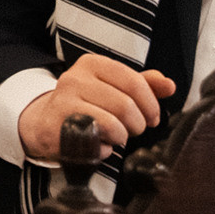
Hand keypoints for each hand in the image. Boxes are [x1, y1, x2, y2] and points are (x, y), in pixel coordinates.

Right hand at [17, 54, 176, 160]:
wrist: (45, 122)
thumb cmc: (86, 104)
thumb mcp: (113, 87)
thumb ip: (143, 84)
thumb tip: (169, 85)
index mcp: (92, 64)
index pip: (134, 82)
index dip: (150, 104)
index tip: (152, 117)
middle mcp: (74, 79)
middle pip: (125, 106)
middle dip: (137, 124)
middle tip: (133, 129)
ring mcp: (63, 103)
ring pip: (113, 125)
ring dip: (122, 137)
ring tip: (117, 136)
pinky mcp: (57, 128)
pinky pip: (95, 143)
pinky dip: (105, 149)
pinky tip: (99, 143)